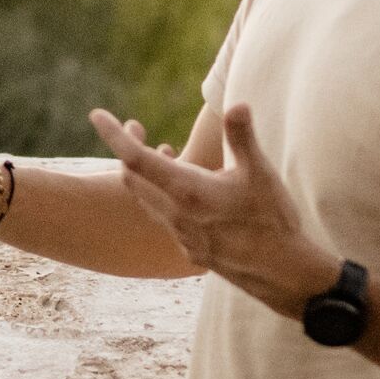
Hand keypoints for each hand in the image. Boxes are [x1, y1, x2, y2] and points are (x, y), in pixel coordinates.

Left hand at [88, 105, 338, 316]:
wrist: (282, 274)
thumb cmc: (272, 220)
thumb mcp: (260, 173)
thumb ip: (242, 137)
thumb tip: (236, 104)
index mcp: (188, 191)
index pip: (136, 158)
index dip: (114, 134)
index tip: (96, 115)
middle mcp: (176, 215)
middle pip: (132, 178)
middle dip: (127, 150)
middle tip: (133, 127)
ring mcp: (181, 235)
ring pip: (146, 199)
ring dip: (144, 174)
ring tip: (162, 149)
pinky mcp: (190, 249)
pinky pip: (163, 218)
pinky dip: (161, 196)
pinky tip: (184, 190)